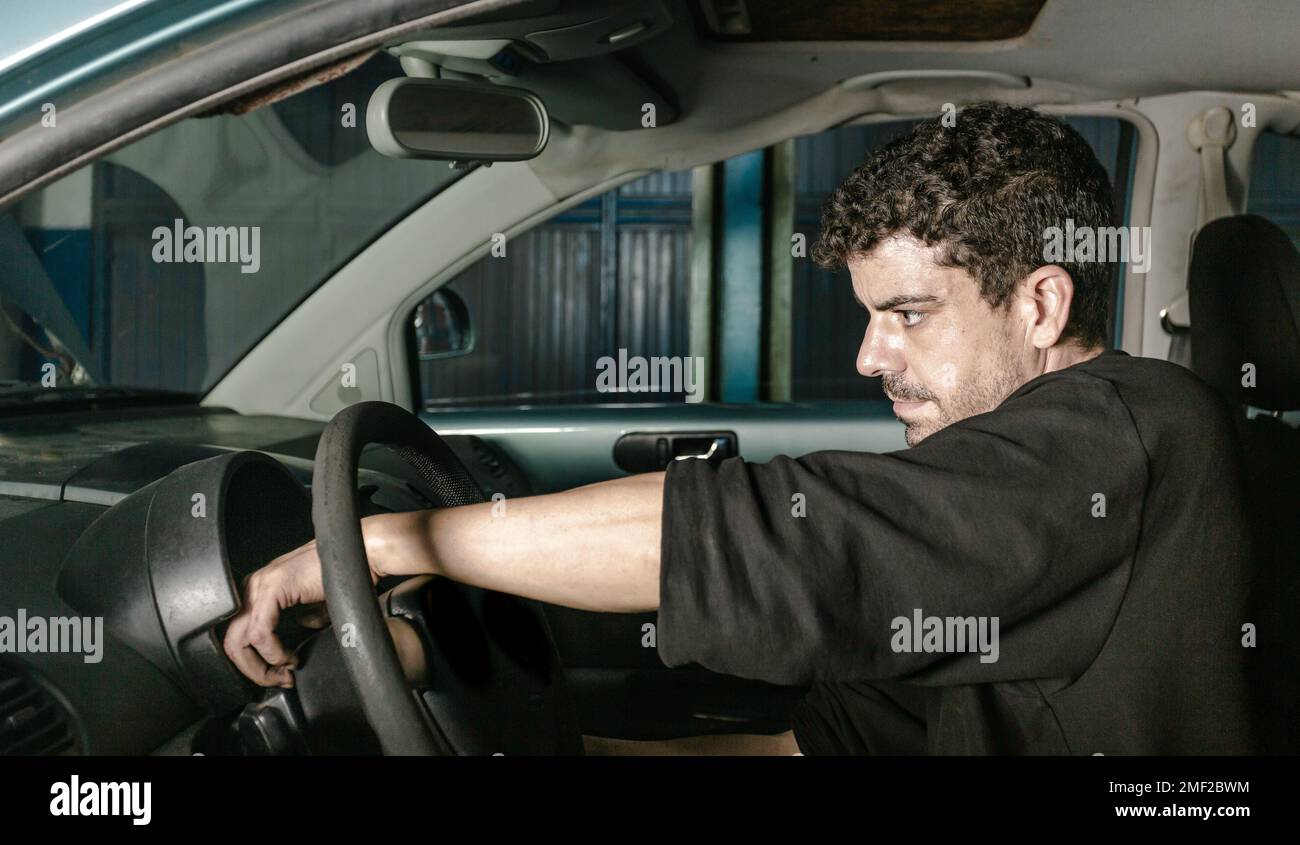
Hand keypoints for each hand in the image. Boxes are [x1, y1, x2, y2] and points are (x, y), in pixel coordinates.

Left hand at [223, 537, 380, 686]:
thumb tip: (294, 641)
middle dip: (254, 671)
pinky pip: (260, 633)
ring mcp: (260, 585)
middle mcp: (254, 585)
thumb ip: (300, 621)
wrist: (362, 553)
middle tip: (279, 680)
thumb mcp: (315, 604)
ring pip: (239, 641)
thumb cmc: (344, 574)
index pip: (238, 634)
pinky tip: (290, 658)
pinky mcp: (273, 588)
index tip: (279, 675)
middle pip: (232, 641)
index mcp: (261, 588)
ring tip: (285, 673)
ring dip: (261, 667)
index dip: (254, 663)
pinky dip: (273, 653)